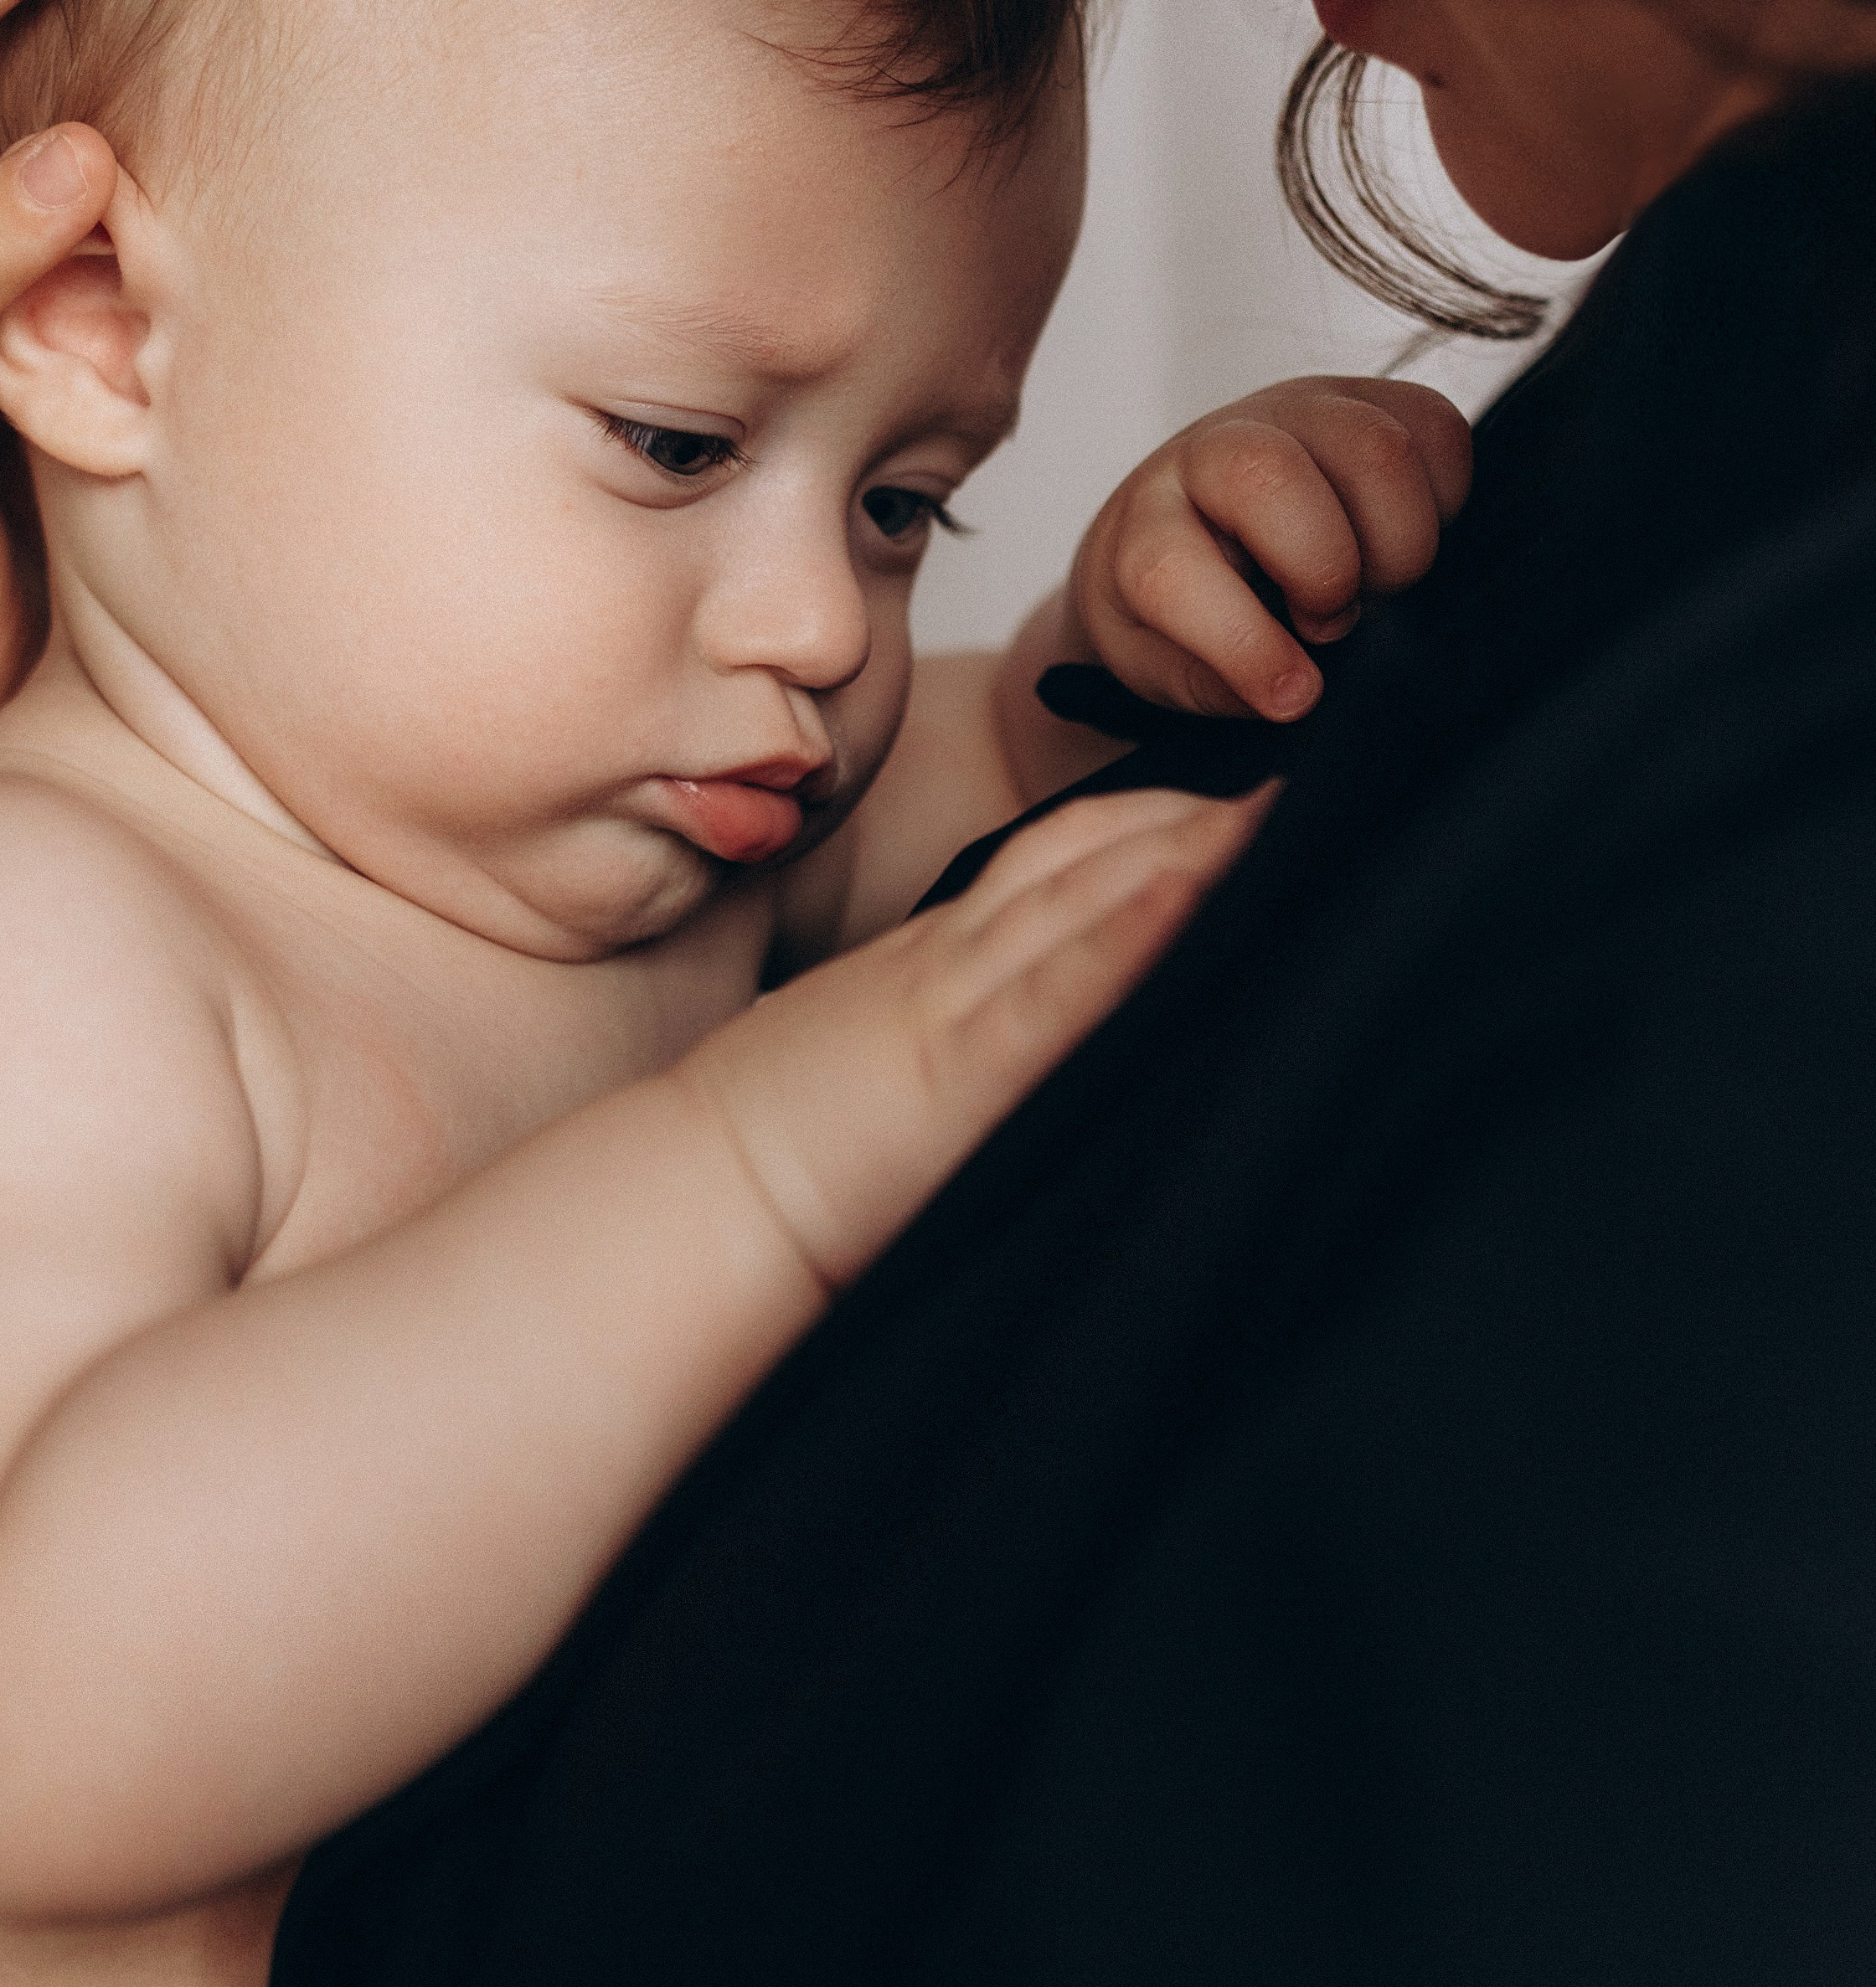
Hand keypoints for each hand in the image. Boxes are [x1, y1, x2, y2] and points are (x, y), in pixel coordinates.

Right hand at [674, 783, 1262, 1285]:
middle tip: (1296, 788)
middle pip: (1084, 853)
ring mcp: (948, 1005)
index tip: (1223, 808)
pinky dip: (1126, 935)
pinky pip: (1054, 989)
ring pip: (1083, 895)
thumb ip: (939, 1043)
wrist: (691, 1197)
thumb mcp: (865, 1068)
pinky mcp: (954, 1071)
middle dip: (1189, 815)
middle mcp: (948, 962)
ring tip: (1281, 817)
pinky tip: (1192, 894)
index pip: (1049, 860)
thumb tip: (998, 1054)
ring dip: (1186, 850)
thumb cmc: (768, 1149)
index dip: (1138, 822)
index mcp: (928, 963)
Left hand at [1069, 376, 1472, 722]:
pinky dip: (1443, 499)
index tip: (1290, 695)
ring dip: (1398, 541)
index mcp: (1145, 520)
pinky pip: (1438, 428)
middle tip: (1328, 621)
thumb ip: (1214, 683)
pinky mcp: (1369, 398)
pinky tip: (1399, 536)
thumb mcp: (1161, 662)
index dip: (1241, 642)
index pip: (1171, 568)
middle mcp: (1217, 448)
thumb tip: (1295, 688)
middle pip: (1270, 476)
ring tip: (1373, 582)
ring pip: (1376, 447)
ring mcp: (1297, 411)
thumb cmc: (1172, 604)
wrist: (1191, 521)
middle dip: (1323, 571)